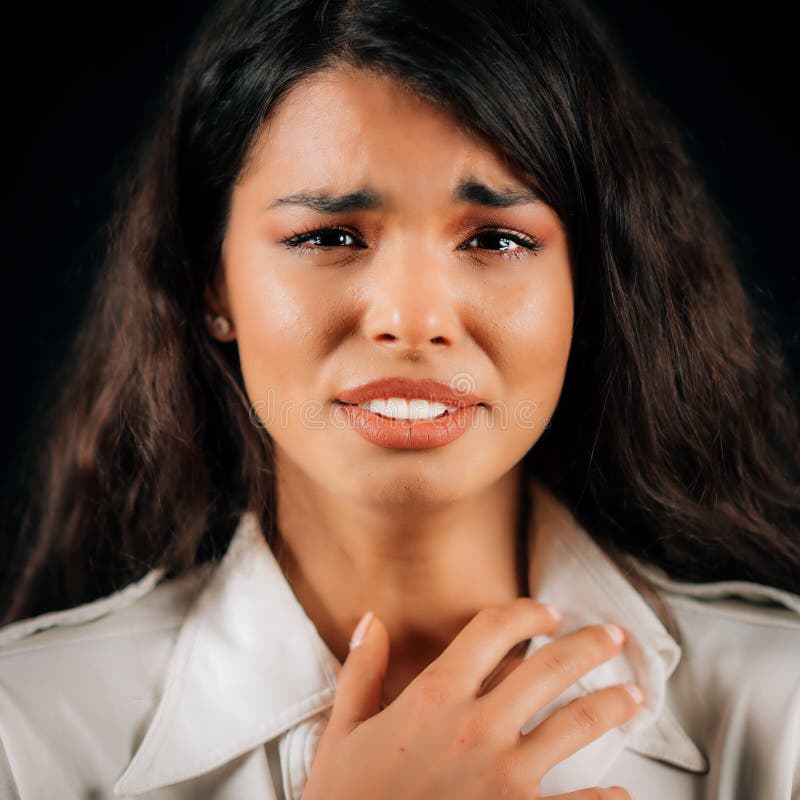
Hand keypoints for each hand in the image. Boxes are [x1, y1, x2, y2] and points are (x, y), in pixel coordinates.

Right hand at [301, 597, 640, 799]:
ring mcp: (505, 776)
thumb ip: (361, 672)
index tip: (546, 612)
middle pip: (549, 669)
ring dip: (612, 705)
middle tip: (612, 637)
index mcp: (435, 697)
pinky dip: (607, 798)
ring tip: (634, 695)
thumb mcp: (342, 732)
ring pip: (577, 725)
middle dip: (588, 646)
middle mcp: (477, 728)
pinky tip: (622, 791)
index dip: (526, 612)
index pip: (493, 630)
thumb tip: (370, 621)